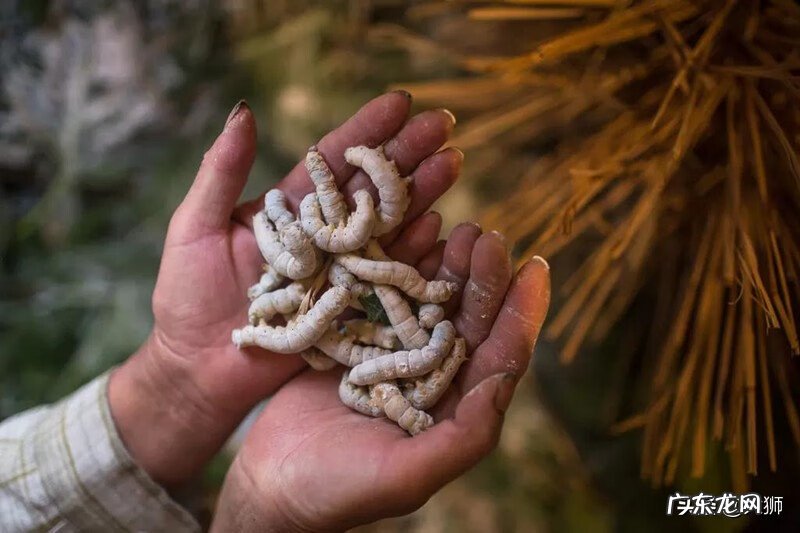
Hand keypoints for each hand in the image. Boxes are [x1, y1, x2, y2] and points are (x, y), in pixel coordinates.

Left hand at [108, 92, 461, 486]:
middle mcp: (323, 235)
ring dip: (421, 194)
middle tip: (445, 126)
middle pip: (371, 188)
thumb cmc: (186, 296)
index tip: (402, 101)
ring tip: (451, 163)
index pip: (335, 160)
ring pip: (387, 226)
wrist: (197, 367)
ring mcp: (341, 271)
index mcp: (292, 208)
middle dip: (407, 155)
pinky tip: (438, 226)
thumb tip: (244, 109)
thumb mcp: (194, 226)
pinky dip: (413, 252)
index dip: (368, 130)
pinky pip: (387, 277)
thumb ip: (220, 171)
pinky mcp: (351, 308)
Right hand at [210, 229, 550, 531]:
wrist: (269, 482)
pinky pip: (384, 295)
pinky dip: (397, 267)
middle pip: (467, 320)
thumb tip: (504, 382)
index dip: (519, 314)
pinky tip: (407, 238)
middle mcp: (430, 377)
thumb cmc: (338, 490)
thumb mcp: (406, 476)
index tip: (536, 267)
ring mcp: (394, 354)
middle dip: (482, 278)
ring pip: (429, 301)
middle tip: (488, 236)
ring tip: (458, 229)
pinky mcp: (357, 339)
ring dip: (446, 265)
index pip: (499, 357)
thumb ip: (464, 435)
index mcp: (453, 409)